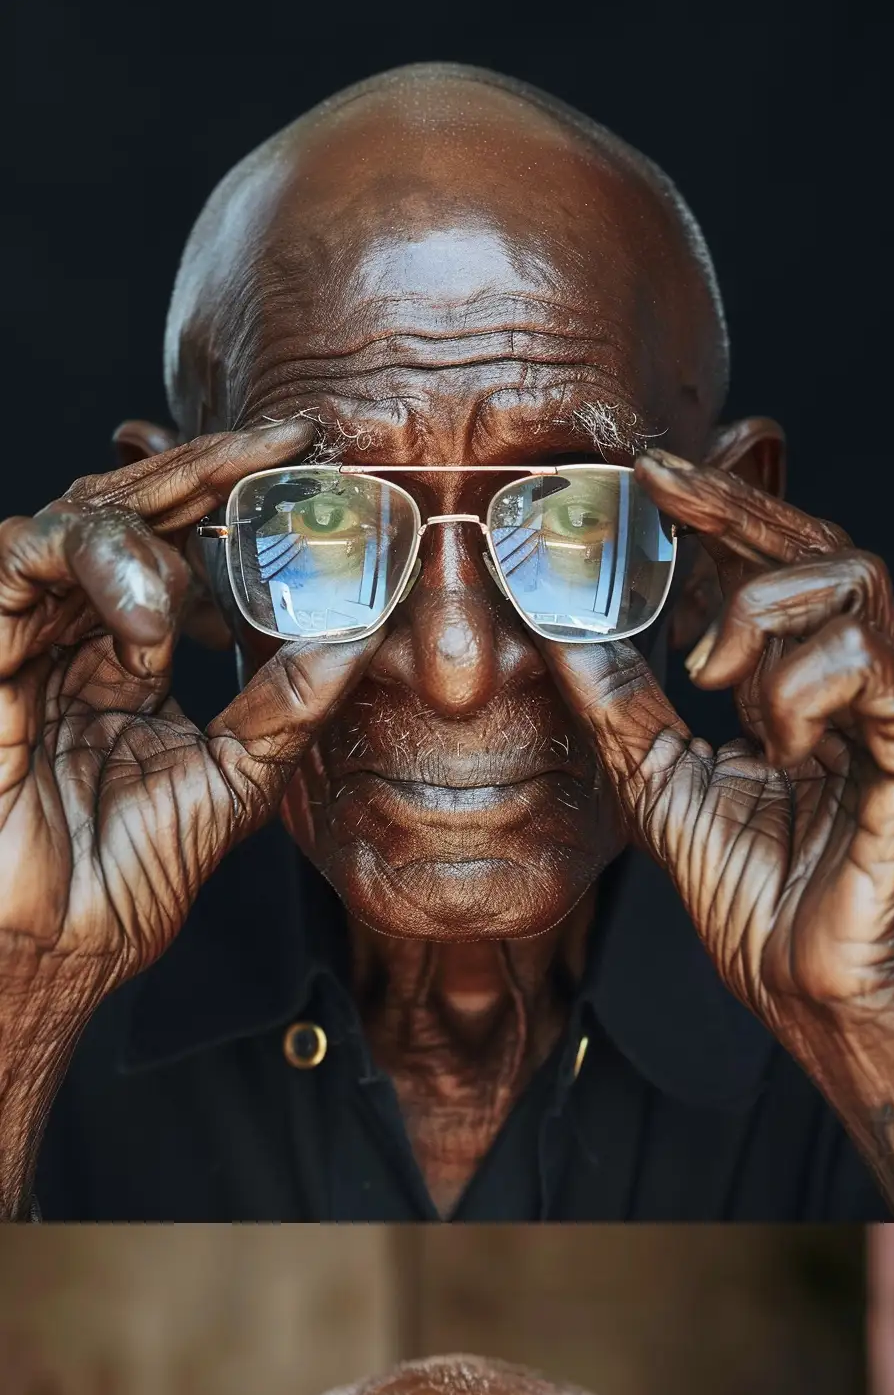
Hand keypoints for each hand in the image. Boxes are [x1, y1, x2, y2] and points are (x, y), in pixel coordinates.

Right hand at [0, 418, 384, 1208]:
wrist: (50, 954)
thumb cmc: (117, 884)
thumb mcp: (232, 785)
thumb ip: (285, 708)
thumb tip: (358, 636)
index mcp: (123, 659)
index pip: (178, 548)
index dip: (233, 496)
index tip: (309, 459)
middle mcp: (71, 637)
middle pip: (128, 511)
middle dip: (203, 467)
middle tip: (282, 440)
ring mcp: (22, 641)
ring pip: (73, 521)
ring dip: (152, 518)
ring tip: (209, 559)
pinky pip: (13, 566)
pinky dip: (84, 564)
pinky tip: (147, 615)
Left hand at [541, 452, 893, 1215]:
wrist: (802, 989)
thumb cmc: (756, 902)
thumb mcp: (656, 786)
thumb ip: (618, 705)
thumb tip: (555, 629)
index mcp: (784, 683)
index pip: (759, 561)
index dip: (709, 502)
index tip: (638, 467)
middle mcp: (840, 682)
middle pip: (816, 541)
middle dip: (736, 498)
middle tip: (660, 482)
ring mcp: (879, 710)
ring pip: (854, 580)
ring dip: (767, 608)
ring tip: (717, 677)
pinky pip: (876, 666)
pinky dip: (809, 684)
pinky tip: (776, 738)